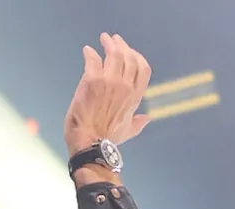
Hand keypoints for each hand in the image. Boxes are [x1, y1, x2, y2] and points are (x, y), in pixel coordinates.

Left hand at [64, 33, 152, 156]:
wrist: (90, 144)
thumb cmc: (107, 140)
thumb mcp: (127, 131)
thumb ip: (137, 123)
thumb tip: (147, 119)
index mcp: (135, 96)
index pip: (143, 68)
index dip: (136, 56)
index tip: (129, 51)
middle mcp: (125, 86)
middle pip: (128, 56)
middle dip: (121, 45)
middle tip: (113, 40)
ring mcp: (109, 82)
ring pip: (113, 54)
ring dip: (108, 44)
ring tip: (103, 39)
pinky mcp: (92, 81)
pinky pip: (93, 59)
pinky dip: (90, 53)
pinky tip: (87, 51)